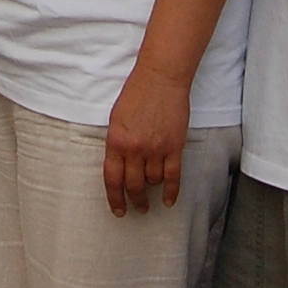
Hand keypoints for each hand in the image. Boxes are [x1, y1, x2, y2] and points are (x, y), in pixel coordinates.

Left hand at [101, 61, 189, 215]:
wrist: (161, 77)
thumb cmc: (137, 93)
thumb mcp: (116, 119)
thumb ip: (116, 144)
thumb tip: (119, 168)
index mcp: (116, 141)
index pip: (112, 179)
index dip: (115, 199)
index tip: (118, 210)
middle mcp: (134, 148)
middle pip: (133, 186)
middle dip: (135, 200)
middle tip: (138, 207)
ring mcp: (155, 149)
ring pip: (153, 181)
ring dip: (152, 189)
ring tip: (152, 191)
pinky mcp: (174, 147)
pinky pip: (173, 177)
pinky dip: (172, 192)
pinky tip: (170, 200)